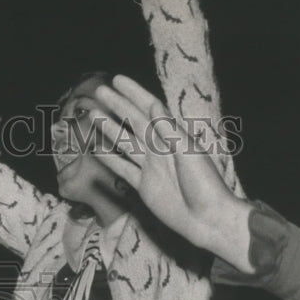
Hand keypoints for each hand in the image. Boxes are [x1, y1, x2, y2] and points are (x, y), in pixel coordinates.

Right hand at [90, 77, 252, 268]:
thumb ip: (168, 129)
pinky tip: (96, 150)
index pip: (150, 109)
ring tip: (92, 115)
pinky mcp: (144, 186)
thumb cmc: (205, 184)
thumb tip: (152, 103)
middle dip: (117, 107)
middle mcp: (160, 148)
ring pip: (125, 143)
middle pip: (134, 122)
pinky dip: (110, 159)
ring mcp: (151, 167)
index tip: (116, 80)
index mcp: (173, 137)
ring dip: (110, 129)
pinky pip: (123, 169)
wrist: (207, 219)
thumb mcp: (188, 152)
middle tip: (98, 92)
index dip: (133, 94)